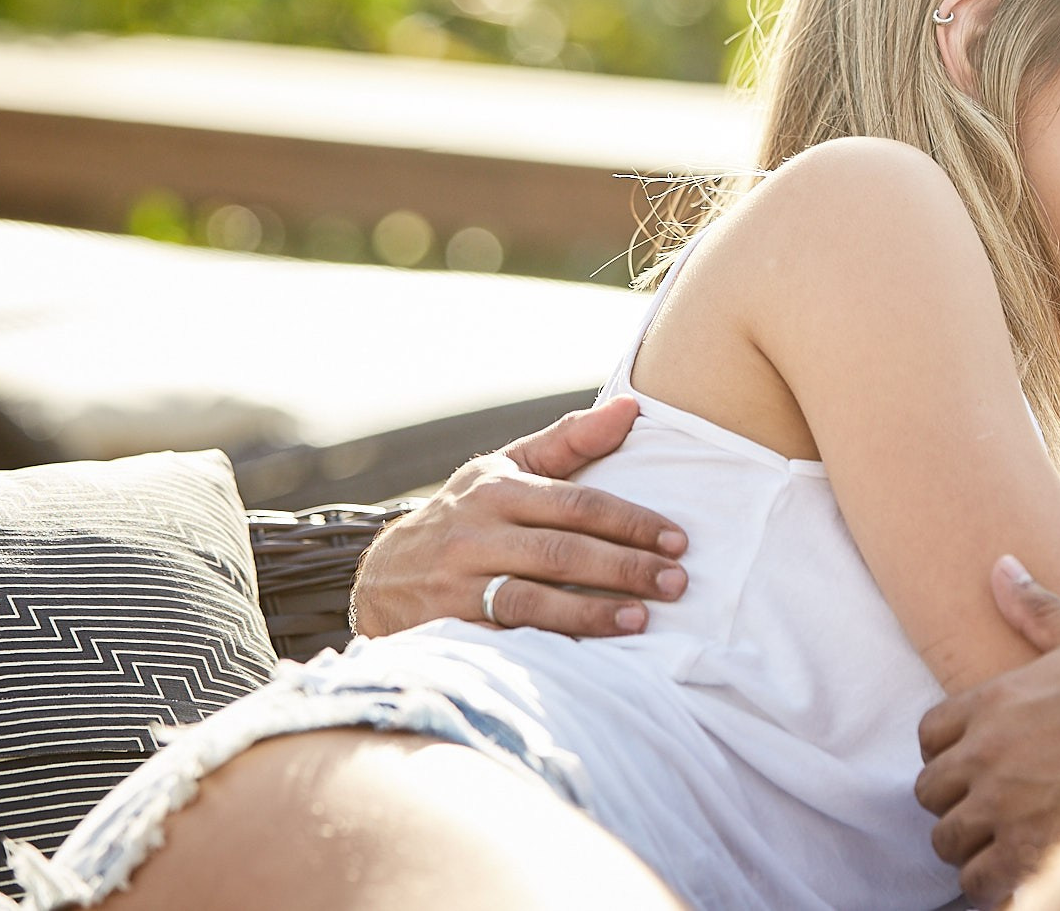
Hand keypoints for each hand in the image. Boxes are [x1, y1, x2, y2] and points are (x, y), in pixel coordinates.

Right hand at [350, 397, 689, 637]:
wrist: (382, 577)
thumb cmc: (466, 516)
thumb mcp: (506, 470)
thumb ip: (570, 441)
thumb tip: (633, 406)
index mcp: (497, 491)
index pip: (576, 504)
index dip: (630, 522)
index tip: (677, 539)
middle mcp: (475, 535)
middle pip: (562, 552)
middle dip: (625, 568)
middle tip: (676, 582)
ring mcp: (458, 586)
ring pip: (534, 600)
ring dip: (593, 613)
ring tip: (642, 619)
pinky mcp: (447, 630)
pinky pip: (506, 639)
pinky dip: (550, 645)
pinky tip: (590, 654)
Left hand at [914, 558, 1059, 906]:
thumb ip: (1038, 609)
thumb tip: (1000, 565)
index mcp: (993, 702)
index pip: (929, 736)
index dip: (950, 751)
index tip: (980, 760)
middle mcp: (986, 755)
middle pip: (931, 791)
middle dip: (958, 800)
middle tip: (995, 803)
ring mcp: (1000, 808)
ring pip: (948, 839)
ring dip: (972, 843)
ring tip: (1009, 837)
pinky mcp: (1022, 858)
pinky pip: (975, 880)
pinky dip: (991, 882)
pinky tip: (1023, 867)